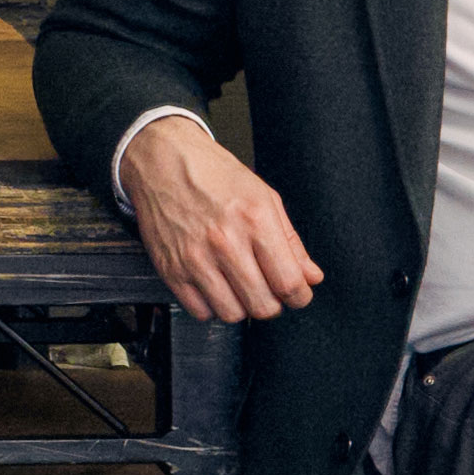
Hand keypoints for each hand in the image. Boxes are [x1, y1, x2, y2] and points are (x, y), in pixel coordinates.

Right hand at [108, 104, 319, 327]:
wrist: (162, 160)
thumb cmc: (213, 173)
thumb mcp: (263, 197)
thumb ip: (291, 241)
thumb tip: (311, 276)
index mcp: (254, 220)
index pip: (289, 283)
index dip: (300, 296)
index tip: (298, 294)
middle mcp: (225, 241)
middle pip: (263, 306)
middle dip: (273, 304)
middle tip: (269, 290)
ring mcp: (195, 258)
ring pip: (232, 314)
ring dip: (242, 306)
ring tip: (240, 287)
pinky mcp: (170, 269)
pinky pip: (200, 312)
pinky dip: (212, 306)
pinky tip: (215, 285)